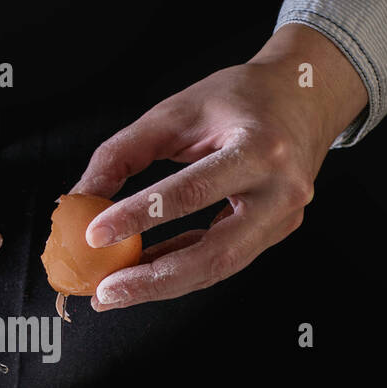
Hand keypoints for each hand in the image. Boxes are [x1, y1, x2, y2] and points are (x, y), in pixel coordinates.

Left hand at [73, 25, 367, 308]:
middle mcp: (281, 191)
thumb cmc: (242, 97)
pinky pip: (222, 259)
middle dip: (154, 279)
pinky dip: (180, 268)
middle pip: (215, 254)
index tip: (95, 234)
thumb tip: (82, 198)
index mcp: (260, 149)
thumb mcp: (176, 111)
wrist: (304, 96)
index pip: (192, 192)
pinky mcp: (276, 232)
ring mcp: (284, 218)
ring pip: (219, 268)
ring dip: (162, 283)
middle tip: (106, 291)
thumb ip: (124, 152)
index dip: (140, 217)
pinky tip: (144, 272)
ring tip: (115, 290)